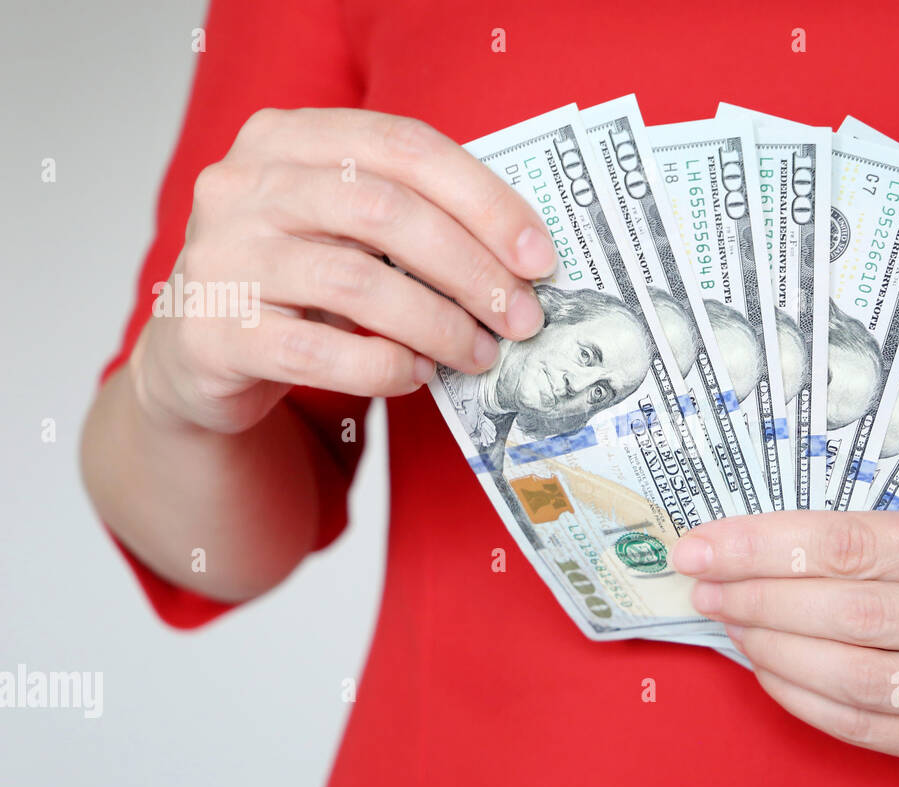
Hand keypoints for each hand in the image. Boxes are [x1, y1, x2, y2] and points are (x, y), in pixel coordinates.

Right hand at [131, 107, 557, 433]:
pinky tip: (417, 376)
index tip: (539, 257)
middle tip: (521, 317)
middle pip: (387, 211)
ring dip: (439, 325)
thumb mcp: (345, 230)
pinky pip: (321, 352)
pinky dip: (386, 368)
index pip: (405, 145)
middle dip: (472, 270)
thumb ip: (411, 220)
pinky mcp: (213, 334)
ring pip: (358, 283)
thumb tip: (520, 257)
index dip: (484, 201)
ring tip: (479, 354)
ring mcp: (221, 257)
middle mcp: (244, 184)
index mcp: (287, 137)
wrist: (199, 355)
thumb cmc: (297, 285)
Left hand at [671, 511, 898, 769]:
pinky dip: (802, 698)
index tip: (705, 545)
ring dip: (771, 651)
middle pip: (850, 615)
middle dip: (757, 599)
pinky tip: (769, 669)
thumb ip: (871, 539)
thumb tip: (752, 553)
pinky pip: (866, 728)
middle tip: (705, 586)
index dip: (765, 546)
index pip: (854, 546)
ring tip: (731, 623)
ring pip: (853, 679)